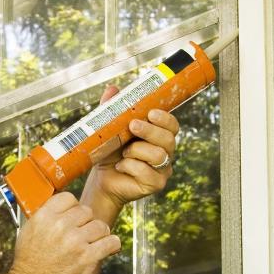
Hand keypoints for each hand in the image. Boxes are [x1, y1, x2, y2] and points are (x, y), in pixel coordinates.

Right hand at [8, 192, 120, 273]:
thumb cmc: (29, 262)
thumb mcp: (29, 231)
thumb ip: (46, 217)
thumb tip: (64, 210)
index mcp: (45, 217)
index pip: (69, 198)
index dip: (73, 208)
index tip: (75, 217)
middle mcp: (60, 226)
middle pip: (86, 211)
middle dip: (86, 222)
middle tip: (83, 234)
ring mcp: (75, 241)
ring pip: (100, 226)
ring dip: (99, 234)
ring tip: (94, 242)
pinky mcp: (87, 257)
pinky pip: (110, 242)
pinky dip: (111, 245)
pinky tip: (107, 248)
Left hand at [83, 85, 179, 213]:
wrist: (101, 179)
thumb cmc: (110, 153)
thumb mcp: (110, 129)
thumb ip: (113, 110)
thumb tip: (112, 89)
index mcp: (159, 136)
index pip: (172, 125)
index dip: (165, 119)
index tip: (151, 113)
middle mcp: (165, 152)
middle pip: (168, 139)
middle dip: (150, 131)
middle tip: (132, 126)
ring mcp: (162, 170)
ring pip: (159, 155)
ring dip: (137, 150)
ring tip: (123, 152)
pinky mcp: (155, 184)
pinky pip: (147, 173)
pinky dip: (130, 167)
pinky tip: (120, 166)